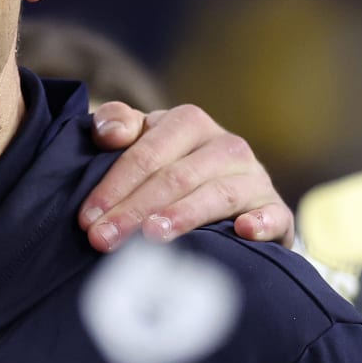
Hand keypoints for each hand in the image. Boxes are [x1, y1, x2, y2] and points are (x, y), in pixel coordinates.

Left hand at [80, 102, 293, 252]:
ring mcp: (254, 177)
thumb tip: (109, 133)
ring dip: (183, 215)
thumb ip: (119, 125)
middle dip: (134, 210)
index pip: (145, 153)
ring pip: (217, 194)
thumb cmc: (171, 165)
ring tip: (151, 236)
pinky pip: (273, 214)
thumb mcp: (143, 139)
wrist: (231, 192)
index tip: (86, 219)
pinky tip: (243, 232)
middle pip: (175, 177)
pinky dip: (261, 223)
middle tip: (102, 240)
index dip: (113, 186)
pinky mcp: (275, 209)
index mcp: (188, 122)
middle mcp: (225, 145)